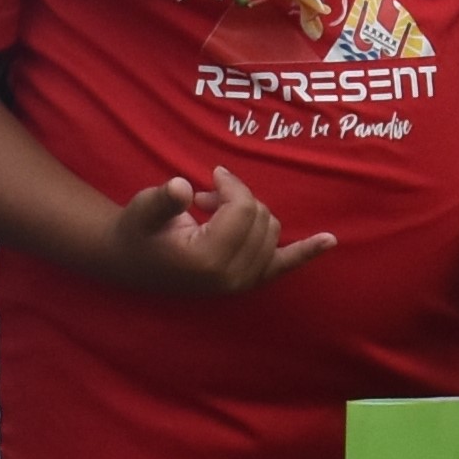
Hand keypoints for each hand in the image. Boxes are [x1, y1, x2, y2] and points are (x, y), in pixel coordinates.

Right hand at [96, 167, 331, 299]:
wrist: (130, 261)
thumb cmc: (137, 230)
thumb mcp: (142, 210)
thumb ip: (162, 200)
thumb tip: (182, 188)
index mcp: (208, 261)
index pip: (244, 208)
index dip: (231, 185)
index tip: (211, 177)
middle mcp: (230, 277)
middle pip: (261, 217)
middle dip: (238, 197)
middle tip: (207, 197)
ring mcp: (241, 282)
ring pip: (272, 229)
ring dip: (250, 213)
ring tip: (215, 212)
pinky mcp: (246, 280)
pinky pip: (283, 265)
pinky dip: (307, 252)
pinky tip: (329, 241)